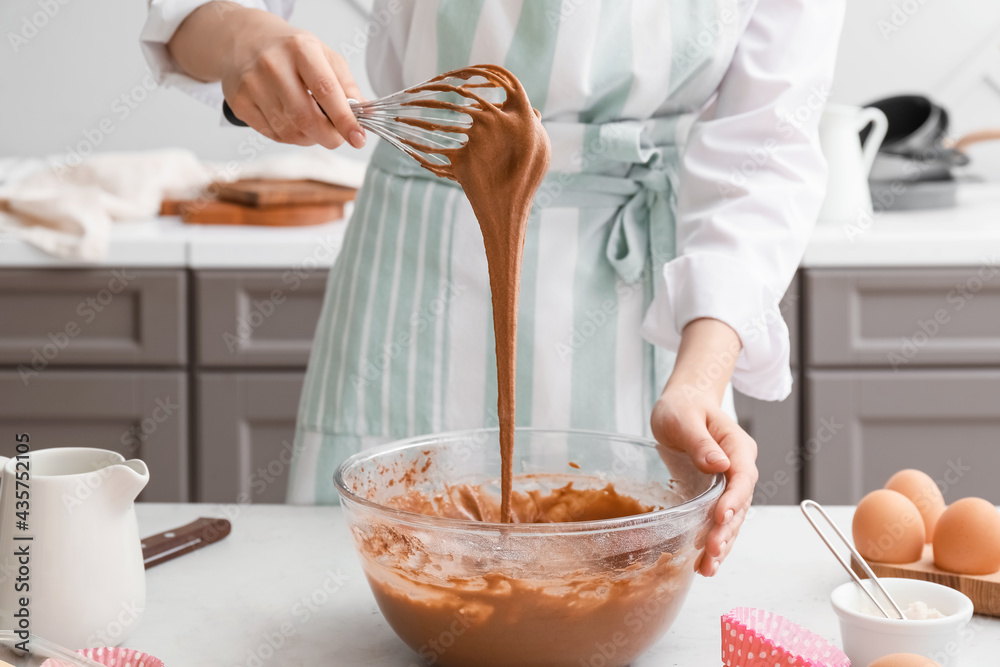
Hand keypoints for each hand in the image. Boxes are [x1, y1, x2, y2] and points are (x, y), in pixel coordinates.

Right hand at [169, 2, 365, 148]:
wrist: (245, 40)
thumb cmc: (289, 50)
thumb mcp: (324, 56)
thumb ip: (346, 85)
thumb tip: (365, 113)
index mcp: (300, 49)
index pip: (326, 90)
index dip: (344, 119)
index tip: (358, 138)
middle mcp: (272, 65)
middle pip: (306, 118)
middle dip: (329, 136)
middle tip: (338, 137)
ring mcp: (252, 85)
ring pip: (291, 131)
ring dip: (310, 137)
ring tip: (314, 124)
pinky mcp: (240, 103)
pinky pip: (274, 135)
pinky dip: (291, 136)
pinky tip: (293, 122)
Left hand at [650, 318, 757, 576]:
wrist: (683, 405)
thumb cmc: (683, 406)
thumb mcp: (685, 418)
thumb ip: (700, 441)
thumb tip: (717, 463)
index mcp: (738, 448)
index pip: (742, 477)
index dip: (734, 499)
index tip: (722, 516)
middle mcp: (738, 469)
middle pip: (740, 505)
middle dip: (727, 531)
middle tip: (712, 553)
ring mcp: (728, 484)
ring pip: (732, 519)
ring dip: (722, 544)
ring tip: (708, 568)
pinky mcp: (714, 495)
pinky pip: (717, 521)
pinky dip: (712, 541)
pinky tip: (703, 563)